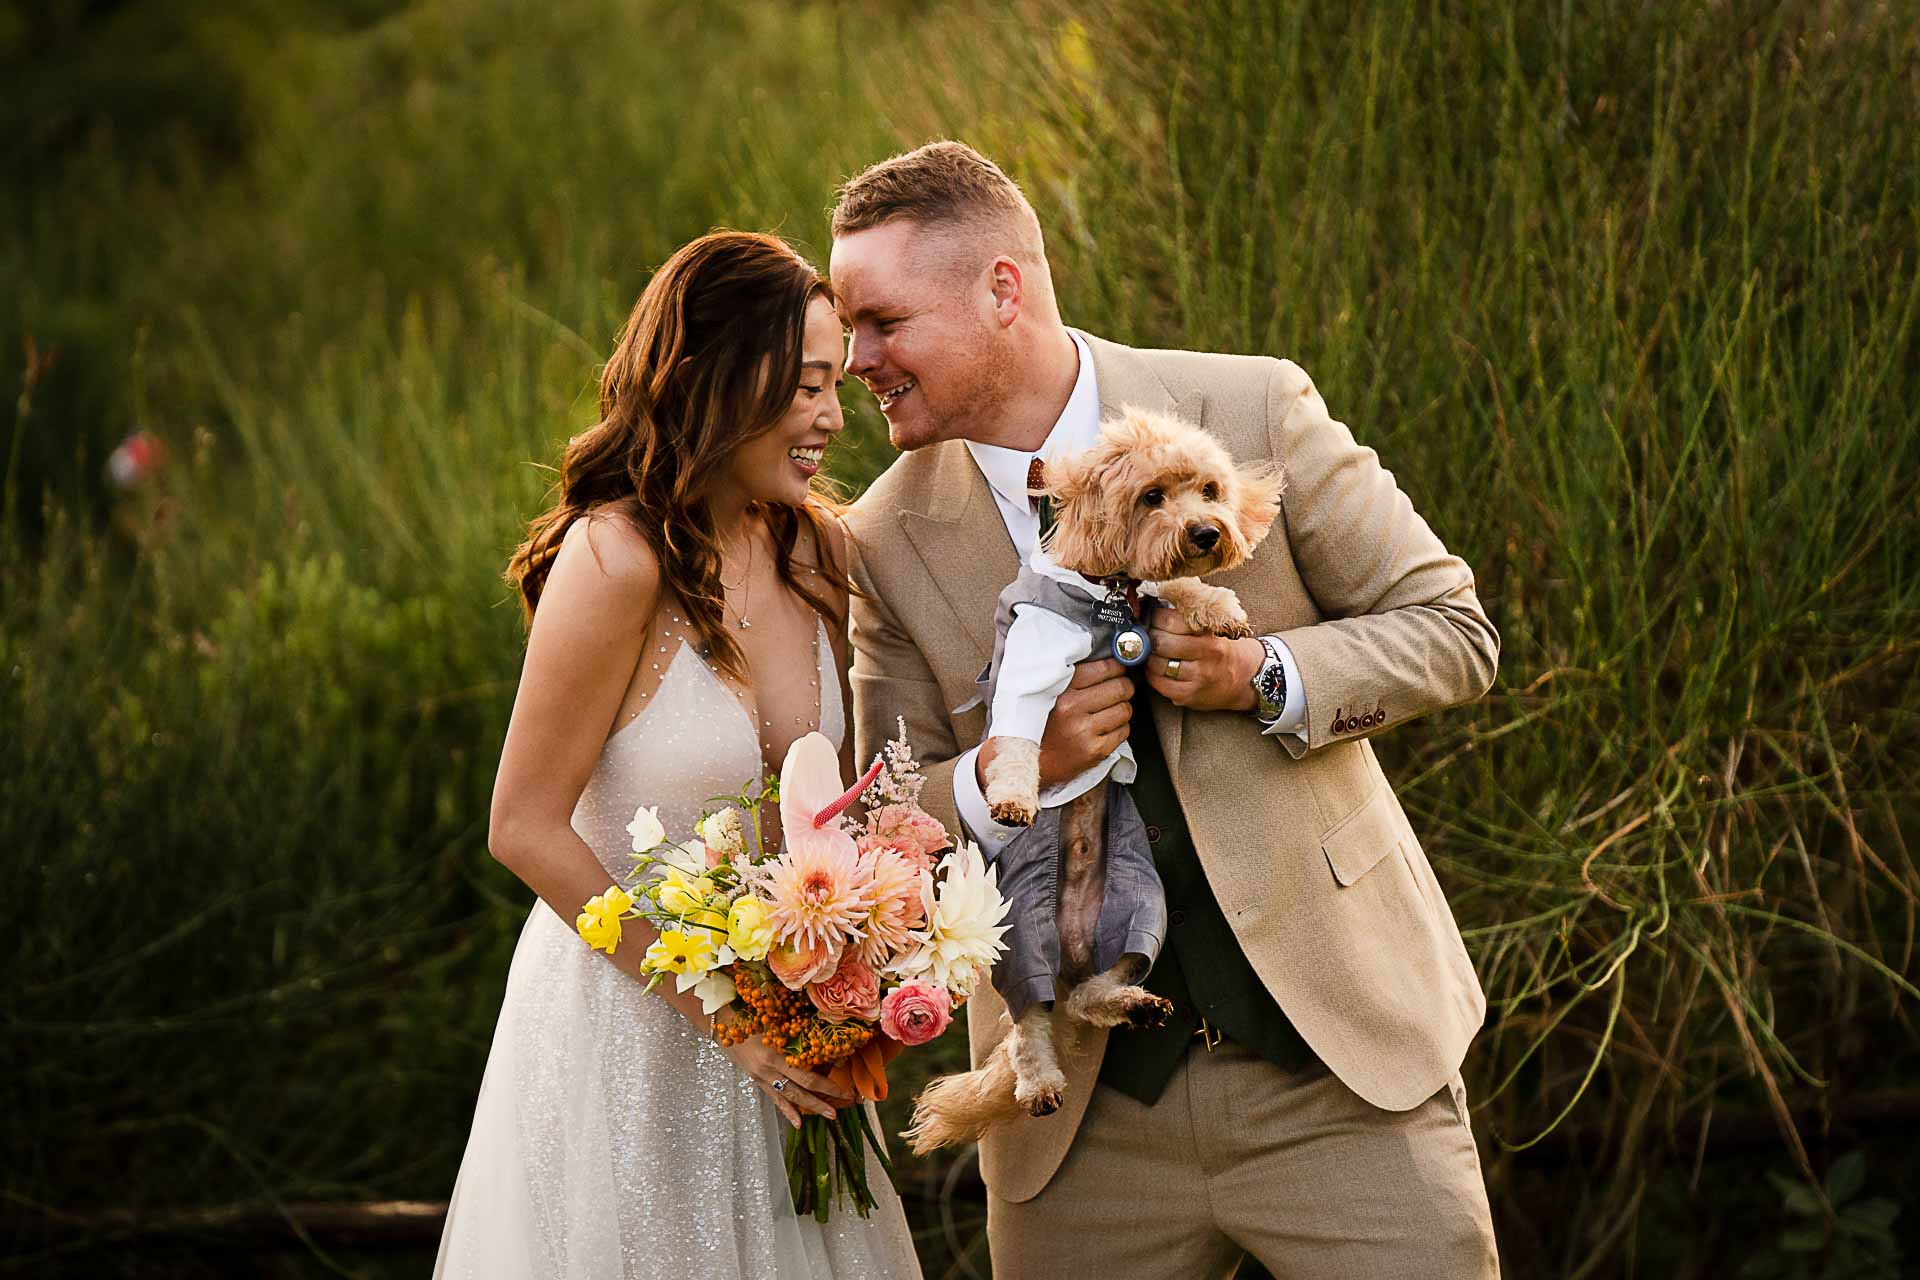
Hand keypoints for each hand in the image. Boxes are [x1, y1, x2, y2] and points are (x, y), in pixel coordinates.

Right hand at [719, 1032, 854, 1127]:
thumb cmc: (751, 1014)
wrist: (721, 1022)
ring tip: (829, 1115)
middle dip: (823, 1101)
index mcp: (775, 1054)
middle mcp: (768, 1070)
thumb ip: (796, 1033)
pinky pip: (775, 1098)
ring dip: (811, 1107)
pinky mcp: (757, 1080)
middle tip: (843, 1108)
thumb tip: (826, 1040)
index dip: (828, 1086)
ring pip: (789, 1098)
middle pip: (801, 1091)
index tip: (845, 1091)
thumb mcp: (776, 1021)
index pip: (807, 1077)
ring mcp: (761, 1077)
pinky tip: (798, 1124)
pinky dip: (787, 1111)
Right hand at [977, 657, 1133, 793]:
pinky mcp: (1094, 751)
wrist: (1030, 761)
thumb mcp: (1048, 692)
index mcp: (1061, 689)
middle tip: (1119, 689)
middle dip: (1124, 687)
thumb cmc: (1042, 723)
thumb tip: (1110, 661)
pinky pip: (1124, 731)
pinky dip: (1120, 728)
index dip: (1117, 668)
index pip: (1105, 668)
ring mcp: (1084, 731)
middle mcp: (1072, 708)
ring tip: (1110, 710)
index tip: (1117, 670)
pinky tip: (1106, 728)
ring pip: (1125, 709)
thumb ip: (1072, 676)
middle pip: (1120, 687)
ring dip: (1122, 708)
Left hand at [1145, 607, 1262, 711]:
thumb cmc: (1224, 649)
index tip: (1154, 618)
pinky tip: (1156, 670)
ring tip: (1153, 652)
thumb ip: (1190, 618)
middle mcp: (1206, 656)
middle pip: (1162, 643)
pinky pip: (1160, 684)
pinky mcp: (1190, 696)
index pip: (1171, 621)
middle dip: (1150, 637)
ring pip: (1158, 665)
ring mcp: (1198, 678)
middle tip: (1149, 635)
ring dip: (1149, 657)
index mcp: (1210, 635)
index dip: (1156, 618)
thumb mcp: (1214, 629)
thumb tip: (1156, 606)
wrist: (1245, 679)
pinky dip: (1152, 675)